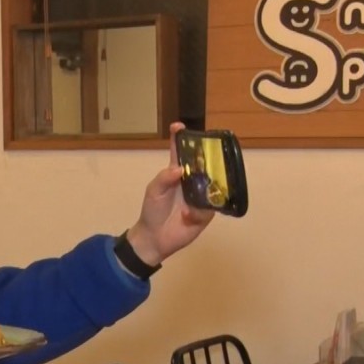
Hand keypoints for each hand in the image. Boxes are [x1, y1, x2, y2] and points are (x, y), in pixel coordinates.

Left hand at [125, 122, 215, 265]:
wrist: (155, 238)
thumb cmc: (152, 211)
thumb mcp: (154, 191)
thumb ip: (164, 178)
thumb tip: (179, 169)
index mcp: (175, 174)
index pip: (179, 153)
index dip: (180, 139)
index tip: (179, 126)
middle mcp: (191, 182)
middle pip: (202, 165)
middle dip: (206, 158)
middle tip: (208, 154)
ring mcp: (201, 196)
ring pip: (211, 184)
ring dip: (205, 186)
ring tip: (197, 191)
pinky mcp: (207, 212)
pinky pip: (209, 207)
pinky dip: (197, 211)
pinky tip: (187, 216)